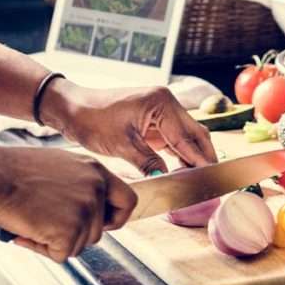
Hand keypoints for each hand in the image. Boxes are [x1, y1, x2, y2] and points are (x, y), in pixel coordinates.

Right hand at [0, 146, 135, 260]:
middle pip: (98, 232)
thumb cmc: (13, 171)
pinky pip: (61, 255)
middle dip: (74, 234)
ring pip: (79, 245)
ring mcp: (85, 211)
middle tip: (46, 223)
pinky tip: (28, 231)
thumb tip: (83, 207)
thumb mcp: (59, 166)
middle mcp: (96, 189)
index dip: (116, 218)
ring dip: (56, 241)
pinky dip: (42, 249)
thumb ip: (79, 184)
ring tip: (32, 221)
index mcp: (95, 171)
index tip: (104, 224)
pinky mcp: (70, 232)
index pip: (128, 201)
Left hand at [42, 81, 217, 173]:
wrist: (72, 109)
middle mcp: (166, 103)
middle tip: (211, 181)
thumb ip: (149, 163)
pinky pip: (173, 138)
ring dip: (192, 157)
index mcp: (161, 103)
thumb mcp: (122, 146)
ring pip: (186, 136)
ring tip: (199, 180)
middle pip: (195, 133)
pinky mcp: (153, 120)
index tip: (210, 178)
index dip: (199, 160)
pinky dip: (179, 154)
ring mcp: (161, 110)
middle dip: (204, 157)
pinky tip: (182, 171)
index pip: (187, 137)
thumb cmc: (93, 120)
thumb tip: (168, 180)